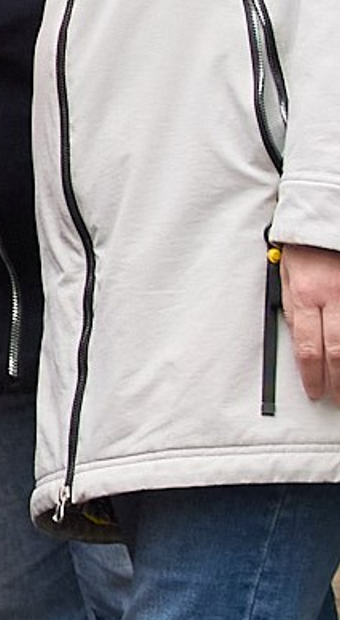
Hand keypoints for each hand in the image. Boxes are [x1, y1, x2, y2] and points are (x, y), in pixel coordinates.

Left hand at [283, 241, 339, 402]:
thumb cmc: (305, 248)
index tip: (315, 392)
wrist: (326, 220)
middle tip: (338, 399)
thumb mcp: (286, 276)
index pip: (307, 347)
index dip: (312, 376)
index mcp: (305, 295)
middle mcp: (333, 297)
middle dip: (337, 381)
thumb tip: (298, 340)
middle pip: (337, 352)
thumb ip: (293, 308)